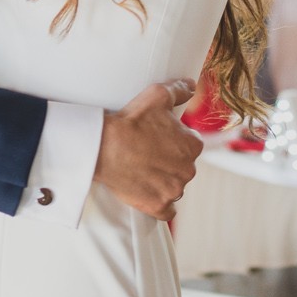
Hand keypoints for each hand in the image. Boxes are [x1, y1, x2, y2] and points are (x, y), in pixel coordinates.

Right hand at [94, 79, 202, 220]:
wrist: (104, 147)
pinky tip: (149, 194)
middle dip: (170, 161)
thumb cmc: (131, 121)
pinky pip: (167, 210)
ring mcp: (174, 190)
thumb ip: (178, 90)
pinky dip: (161, 204)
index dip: (174, 139)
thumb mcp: (156, 96)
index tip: (158, 138)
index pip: (190, 143)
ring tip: (143, 170)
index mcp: (192, 145)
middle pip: (183, 166)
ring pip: (175, 186)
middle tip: (147, 153)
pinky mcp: (158, 206)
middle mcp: (188, 170)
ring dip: (164, 181)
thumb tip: (191, 86)